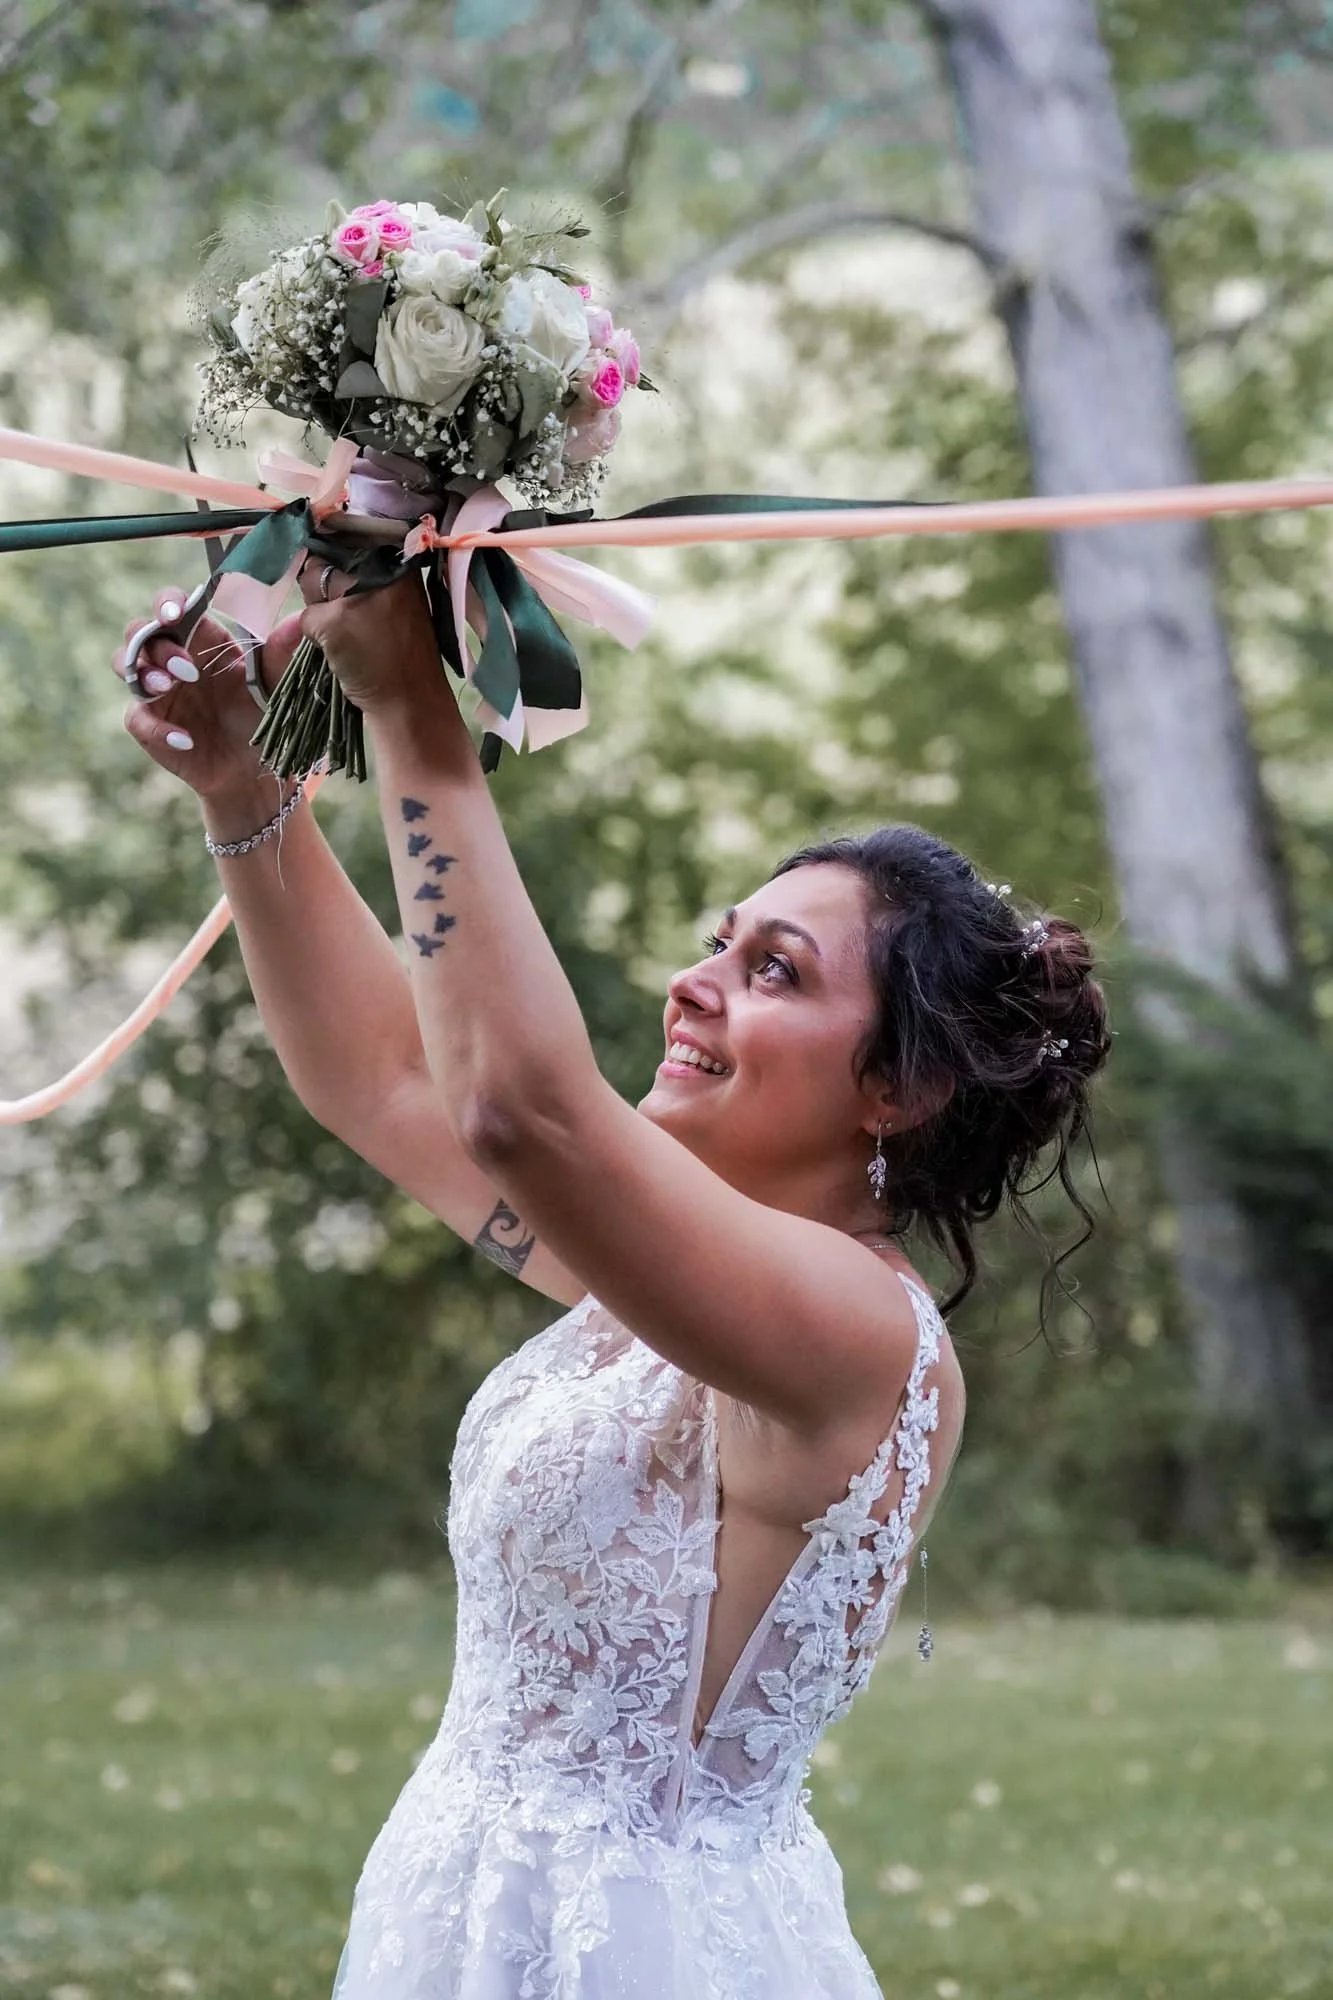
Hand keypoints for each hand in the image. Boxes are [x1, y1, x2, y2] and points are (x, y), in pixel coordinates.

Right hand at [114, 591, 305, 799]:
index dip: (166, 603)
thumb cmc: (262, 717)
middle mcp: (172, 658)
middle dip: (155, 644)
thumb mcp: (276, 686)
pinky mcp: (150, 724)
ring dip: (143, 672)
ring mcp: (157, 691)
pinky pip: (137, 718)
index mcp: (201, 639)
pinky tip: (186, 740)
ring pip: (124, 664)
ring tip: (168, 687)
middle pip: (139, 631)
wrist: (254, 770)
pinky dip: (157, 728)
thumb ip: (282, 654)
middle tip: (186, 669)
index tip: (175, 613)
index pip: (171, 607)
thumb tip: (297, 622)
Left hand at [296, 558, 443, 716]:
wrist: (412, 697)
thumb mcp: (400, 596)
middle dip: (325, 583)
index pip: (349, 533)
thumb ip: (371, 572)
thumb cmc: (407, 650)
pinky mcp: (334, 620)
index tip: (346, 577)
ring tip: (350, 632)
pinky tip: (343, 650)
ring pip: (311, 581)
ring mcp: (355, 592)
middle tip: (352, 615)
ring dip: (320, 608)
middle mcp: (378, 566)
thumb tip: (325, 550)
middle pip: (325, 557)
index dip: (337, 552)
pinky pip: (306, 618)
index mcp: (398, 557)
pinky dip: (317, 636)